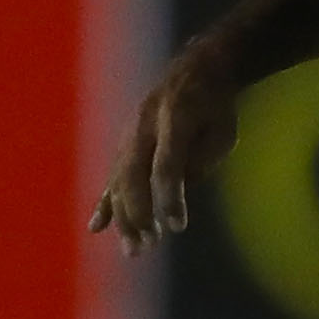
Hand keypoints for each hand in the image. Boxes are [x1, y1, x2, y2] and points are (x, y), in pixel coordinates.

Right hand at [89, 36, 243, 253]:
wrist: (194, 70)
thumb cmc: (215, 106)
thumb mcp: (222, 131)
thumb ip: (200, 161)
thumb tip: (173, 193)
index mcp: (175, 117)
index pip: (167, 164)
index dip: (169, 197)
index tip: (177, 227)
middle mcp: (144, 125)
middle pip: (134, 175)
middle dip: (139, 213)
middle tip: (148, 245)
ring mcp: (130, 134)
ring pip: (119, 179)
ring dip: (124, 217)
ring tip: (135, 248)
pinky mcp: (124, 144)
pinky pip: (112, 177)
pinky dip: (106, 203)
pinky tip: (96, 228)